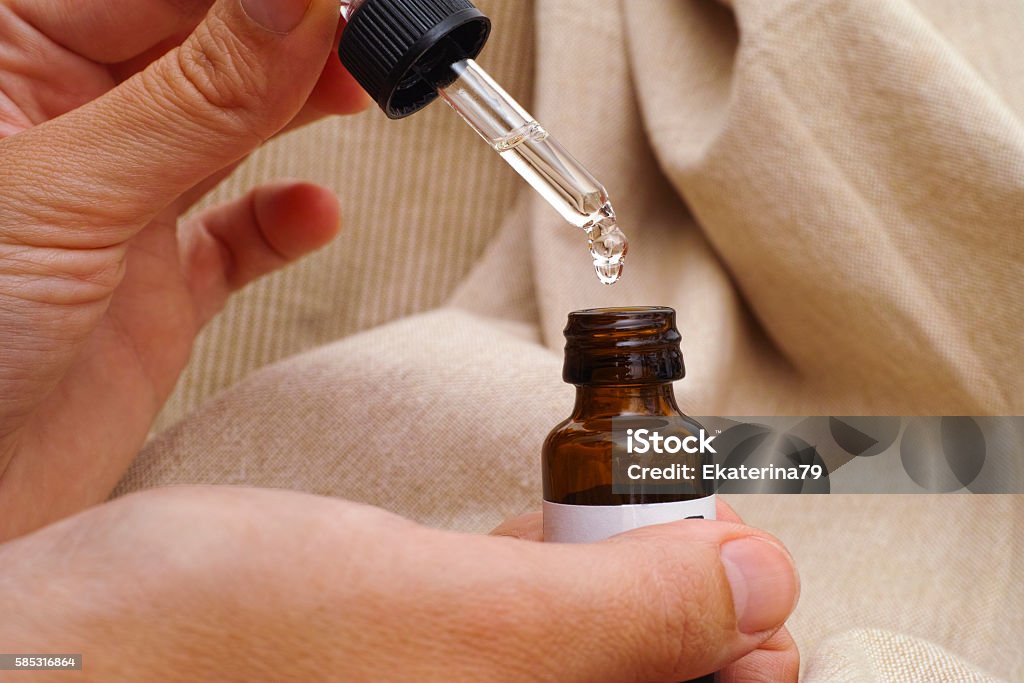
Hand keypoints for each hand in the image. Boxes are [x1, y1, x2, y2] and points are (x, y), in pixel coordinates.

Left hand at [0, 0, 368, 538]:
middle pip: (201, 49)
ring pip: (227, 127)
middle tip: (367, 34)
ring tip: (362, 89)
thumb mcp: (69, 194)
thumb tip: (291, 1)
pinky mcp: (156, 286)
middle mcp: (66, 127)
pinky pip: (236, 235)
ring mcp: (116, 208)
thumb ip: (195, 98)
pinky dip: (281, 223)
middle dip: (288, 39)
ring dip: (298, 107)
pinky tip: (314, 213)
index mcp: (5, 62)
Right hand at [0, 487, 798, 681]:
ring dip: (626, 581)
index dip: (755, 645)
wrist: (60, 649)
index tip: (753, 561)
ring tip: (647, 518)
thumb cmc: (215, 655)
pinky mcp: (399, 674)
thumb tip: (759, 585)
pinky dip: (544, 579)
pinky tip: (549, 534)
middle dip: (693, 604)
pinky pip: (508, 639)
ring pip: (581, 654)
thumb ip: (623, 614)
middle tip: (707, 530)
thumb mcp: (453, 626)